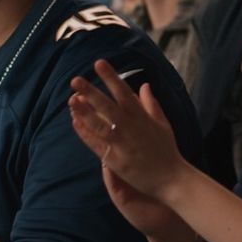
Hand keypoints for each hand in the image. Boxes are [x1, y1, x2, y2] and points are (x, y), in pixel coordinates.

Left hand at [69, 59, 188, 200]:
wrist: (170, 178)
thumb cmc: (167, 150)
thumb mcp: (163, 123)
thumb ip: (151, 103)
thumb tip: (144, 85)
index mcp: (141, 117)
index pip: (123, 91)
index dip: (111, 77)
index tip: (99, 63)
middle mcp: (130, 127)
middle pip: (107, 106)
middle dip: (91, 92)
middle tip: (75, 80)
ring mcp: (121, 144)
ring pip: (98, 124)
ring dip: (83, 112)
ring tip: (71, 101)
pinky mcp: (114, 160)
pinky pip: (96, 144)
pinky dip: (85, 134)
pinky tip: (75, 123)